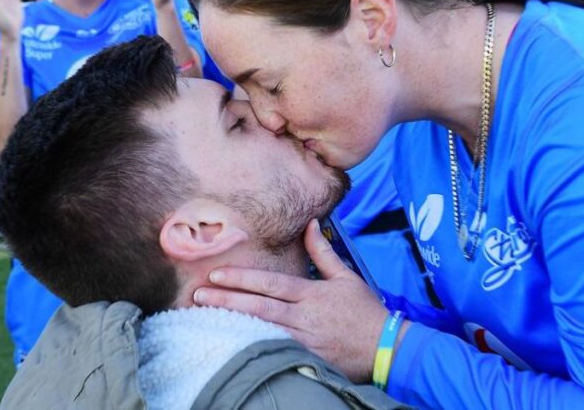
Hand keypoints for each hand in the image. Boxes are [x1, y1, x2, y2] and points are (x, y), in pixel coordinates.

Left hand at [194, 220, 388, 381]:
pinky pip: (275, 351)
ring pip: (262, 330)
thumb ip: (323, 252)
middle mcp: (304, 316)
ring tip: (205, 318)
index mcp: (311, 294)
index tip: (216, 275)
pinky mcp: (306, 359)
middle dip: (227, 300)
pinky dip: (253, 346)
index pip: (271, 284)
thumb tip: (311, 224)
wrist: (386, 347)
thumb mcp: (346, 277)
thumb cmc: (365, 311)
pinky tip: (231, 343)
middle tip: (197, 296)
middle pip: (259, 306)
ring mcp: (303, 340)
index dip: (242, 279)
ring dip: (233, 323)